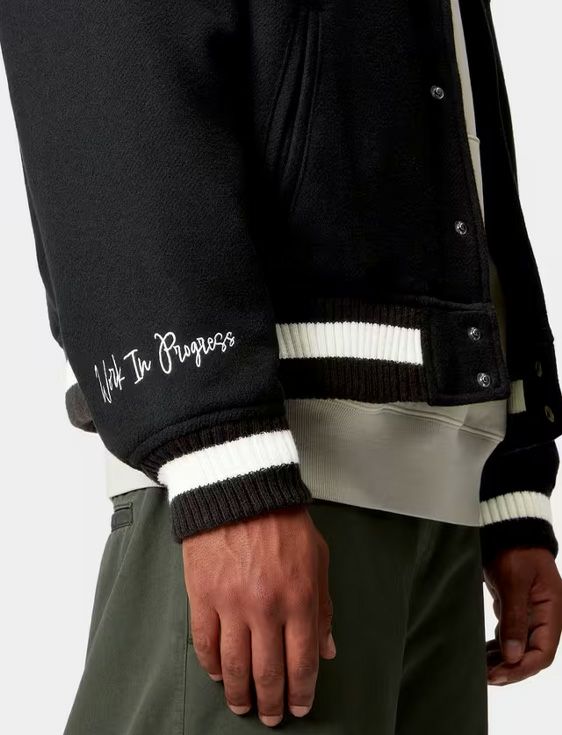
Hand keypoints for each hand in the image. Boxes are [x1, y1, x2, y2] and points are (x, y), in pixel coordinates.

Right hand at [181, 505, 335, 726]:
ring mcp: (231, 604)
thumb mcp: (317, 558)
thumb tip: (327, 649)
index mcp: (299, 598)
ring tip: (242, 705)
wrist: (239, 490)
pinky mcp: (203, 595)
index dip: (301, 692)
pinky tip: (217, 674)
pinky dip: (211, 665)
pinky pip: (205, 643)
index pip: (302, 662)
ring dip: (238, 693)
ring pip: (234, 666)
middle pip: (268, 672)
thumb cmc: (282, 520)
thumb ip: (323, 606)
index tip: (299, 707)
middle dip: (272, 702)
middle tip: (272, 716)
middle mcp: (266, 607)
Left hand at [483, 547, 561, 684]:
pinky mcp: (516, 610)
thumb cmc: (515, 551)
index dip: (522, 668)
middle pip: (531, 655)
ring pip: (519, 648)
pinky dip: (499, 648)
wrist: (509, 531)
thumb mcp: (514, 583)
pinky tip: (485, 656)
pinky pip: (510, 636)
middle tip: (487, 676)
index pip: (542, 653)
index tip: (499, 675)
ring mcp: (530, 615)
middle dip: (511, 669)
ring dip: (503, 661)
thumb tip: (513, 656)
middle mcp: (544, 618)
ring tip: (482, 670)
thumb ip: (514, 618)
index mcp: (551, 613)